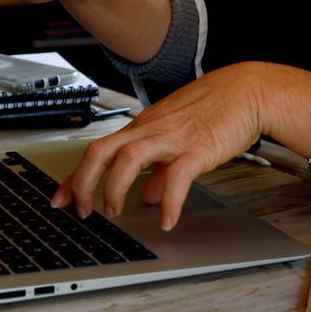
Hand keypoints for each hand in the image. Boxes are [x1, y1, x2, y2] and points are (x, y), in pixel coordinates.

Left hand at [50, 62, 310, 230]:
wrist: (249, 91)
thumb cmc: (216, 110)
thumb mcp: (179, 137)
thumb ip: (159, 168)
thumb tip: (146, 195)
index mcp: (143, 127)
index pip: (98, 151)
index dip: (75, 176)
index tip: (61, 199)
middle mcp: (150, 131)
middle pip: (100, 151)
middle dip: (83, 183)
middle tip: (82, 210)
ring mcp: (172, 138)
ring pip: (128, 160)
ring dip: (114, 189)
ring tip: (115, 214)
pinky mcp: (197, 149)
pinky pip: (176, 178)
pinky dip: (168, 202)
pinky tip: (167, 221)